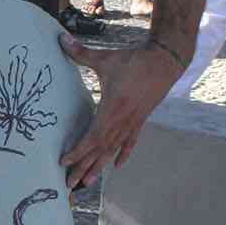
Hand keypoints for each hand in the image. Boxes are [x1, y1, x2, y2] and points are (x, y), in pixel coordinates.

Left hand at [58, 35, 184, 187]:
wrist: (165, 62)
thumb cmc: (135, 60)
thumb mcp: (106, 58)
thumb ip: (81, 52)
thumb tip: (60, 39)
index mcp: (112, 110)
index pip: (91, 138)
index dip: (77, 152)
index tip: (63, 163)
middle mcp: (122, 122)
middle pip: (99, 151)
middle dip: (83, 168)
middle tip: (68, 185)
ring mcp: (132, 123)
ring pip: (112, 150)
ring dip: (99, 166)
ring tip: (87, 183)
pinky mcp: (139, 120)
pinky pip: (129, 142)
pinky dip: (122, 154)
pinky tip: (116, 166)